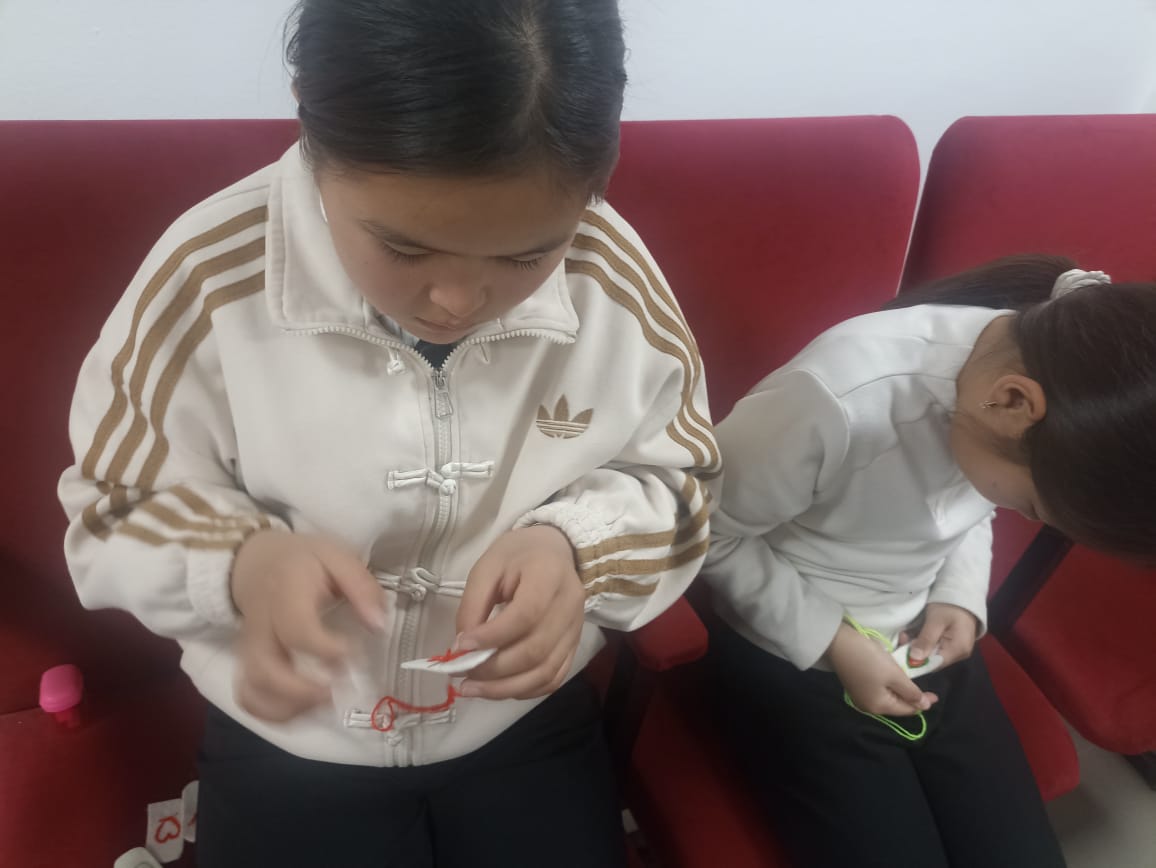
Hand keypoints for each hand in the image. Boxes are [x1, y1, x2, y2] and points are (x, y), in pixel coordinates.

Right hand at [230, 531, 388, 721]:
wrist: (255, 561)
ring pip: (253, 689)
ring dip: (288, 707)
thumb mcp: (337, 557)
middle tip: (335, 690)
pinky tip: (301, 709)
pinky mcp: (246, 661)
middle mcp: (261, 625)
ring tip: (322, 704)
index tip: (352, 652)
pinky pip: (247, 695)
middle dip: (301, 691)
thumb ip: (361, 588)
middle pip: (266, 669)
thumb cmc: (302, 561)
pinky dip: (271, 712)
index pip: (297, 630)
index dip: (326, 650)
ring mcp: (249, 647)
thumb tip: (378, 625)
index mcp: (285, 594)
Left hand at [454, 525, 585, 699]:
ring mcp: (575, 630)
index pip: (525, 615)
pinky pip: (553, 678)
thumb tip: (462, 647)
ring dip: (505, 688)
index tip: (460, 646)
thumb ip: (473, 605)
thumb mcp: (487, 567)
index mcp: (549, 576)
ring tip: (472, 689)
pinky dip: (525, 690)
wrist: (555, 551)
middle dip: (493, 670)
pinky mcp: (574, 645)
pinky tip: (499, 688)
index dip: (492, 637)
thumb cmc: (518, 555)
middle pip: (535, 651)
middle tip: (461, 674)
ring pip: (545, 673)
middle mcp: (570, 606)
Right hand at [826, 622, 937, 716]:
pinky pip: (880, 688)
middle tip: (924, 681)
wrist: (838, 642)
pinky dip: (890, 681)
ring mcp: (861, 695)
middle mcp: (869, 705)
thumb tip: (924, 706)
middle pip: (897, 703)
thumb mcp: (894, 675)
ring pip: (889, 694)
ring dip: (901, 686)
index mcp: (878, 707)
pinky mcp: (857, 684)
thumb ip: (911, 692)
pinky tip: (894, 672)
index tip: (936, 694)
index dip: (923, 702)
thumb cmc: (869, 659)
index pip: (907, 709)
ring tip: (910, 674)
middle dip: (911, 694)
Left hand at [906, 602, 977, 668]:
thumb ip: (926, 640)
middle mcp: (959, 653)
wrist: (961, 592)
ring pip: (932, 653)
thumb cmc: (950, 605)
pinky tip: (913, 634)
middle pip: (933, 659)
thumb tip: (915, 658)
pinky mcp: (950, 642)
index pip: (935, 664)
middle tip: (902, 638)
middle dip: (915, 651)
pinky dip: (922, 641)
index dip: (917, 661)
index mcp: (958, 649)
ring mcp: (955, 649)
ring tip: (905, 634)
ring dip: (917, 645)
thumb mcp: (935, 620)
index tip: (901, 653)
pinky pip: (934, 646)